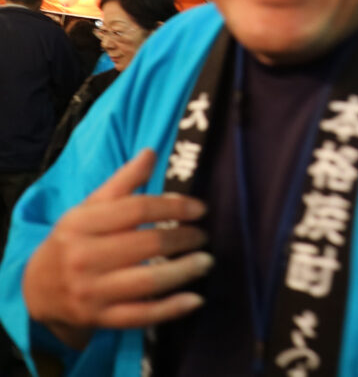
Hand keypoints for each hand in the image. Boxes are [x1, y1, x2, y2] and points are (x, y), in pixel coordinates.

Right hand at [23, 149, 211, 349]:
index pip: (136, 209)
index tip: (200, 209)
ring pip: (148, 281)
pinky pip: (141, 315)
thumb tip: (151, 152)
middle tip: (204, 236)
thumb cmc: (73, 241)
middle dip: (184, 238)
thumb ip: (122, 182)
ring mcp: (91, 292)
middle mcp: (83, 258)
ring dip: (184, 271)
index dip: (174, 206)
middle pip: (146, 244)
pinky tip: (195, 299)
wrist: (37, 290)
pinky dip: (171, 309)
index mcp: (81, 224)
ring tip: (206, 261)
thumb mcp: (89, 208)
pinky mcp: (100, 318)